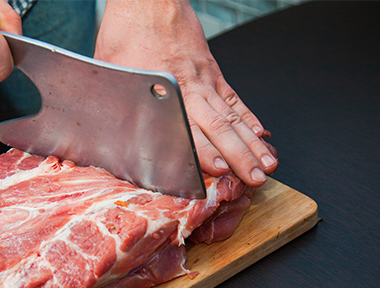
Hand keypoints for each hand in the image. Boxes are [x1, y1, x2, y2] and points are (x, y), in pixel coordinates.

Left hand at [95, 0, 277, 186]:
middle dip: (240, 157)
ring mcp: (205, 81)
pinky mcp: (213, 72)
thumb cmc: (128, 35)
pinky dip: (249, 118)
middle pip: (219, 128)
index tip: (219, 171)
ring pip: (232, 117)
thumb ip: (118, 108)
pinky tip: (260, 134)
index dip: (204, 152)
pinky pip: (234, 99)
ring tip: (267, 164)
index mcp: (165, 93)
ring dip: (251, 143)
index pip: (188, 130)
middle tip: (256, 178)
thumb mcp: (112, 75)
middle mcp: (190, 90)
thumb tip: (111, 140)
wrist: (149, 2)